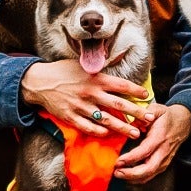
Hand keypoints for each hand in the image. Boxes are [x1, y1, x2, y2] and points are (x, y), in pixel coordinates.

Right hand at [22, 59, 151, 136]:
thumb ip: (102, 67)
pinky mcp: (71, 117)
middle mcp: (91, 92)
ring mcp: (81, 106)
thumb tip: (121, 56)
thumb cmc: (64, 72)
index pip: (121, 85)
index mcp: (96, 78)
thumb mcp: (84, 65)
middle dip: (136, 113)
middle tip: (149, 119)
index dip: (136, 91)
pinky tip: (108, 134)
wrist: (40, 82)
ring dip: (122, 127)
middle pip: (118, 105)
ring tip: (134, 134)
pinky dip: (99, 131)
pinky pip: (88, 127)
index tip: (147, 96)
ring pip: (106, 119)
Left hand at [114, 102, 190, 181]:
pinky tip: (127, 177)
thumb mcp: (157, 109)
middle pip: (149, 169)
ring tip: (118, 174)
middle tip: (116, 172)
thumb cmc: (166, 116)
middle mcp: (163, 151)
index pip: (146, 150)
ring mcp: (165, 160)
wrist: (183, 123)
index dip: (132, 158)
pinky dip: (138, 179)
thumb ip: (145, 112)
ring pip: (149, 175)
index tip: (118, 161)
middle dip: (131, 174)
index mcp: (160, 137)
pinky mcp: (163, 165)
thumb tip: (133, 120)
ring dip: (133, 178)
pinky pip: (150, 176)